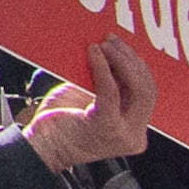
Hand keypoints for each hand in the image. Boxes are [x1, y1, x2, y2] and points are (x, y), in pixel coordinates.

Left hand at [22, 37, 157, 172]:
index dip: (137, 65)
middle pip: (147, 89)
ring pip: (137, 88)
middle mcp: (134, 135)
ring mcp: (124, 133)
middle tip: (111, 40)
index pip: (148, 92)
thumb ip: (107, 82)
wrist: (41, 147)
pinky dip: (103, 68)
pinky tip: (94, 53)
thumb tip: (110, 50)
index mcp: (134, 129)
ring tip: (103, 45)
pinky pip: (111, 90)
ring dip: (121, 60)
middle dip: (131, 60)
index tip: (120, 45)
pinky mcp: (106, 127)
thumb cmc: (61, 124)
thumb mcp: (91, 99)